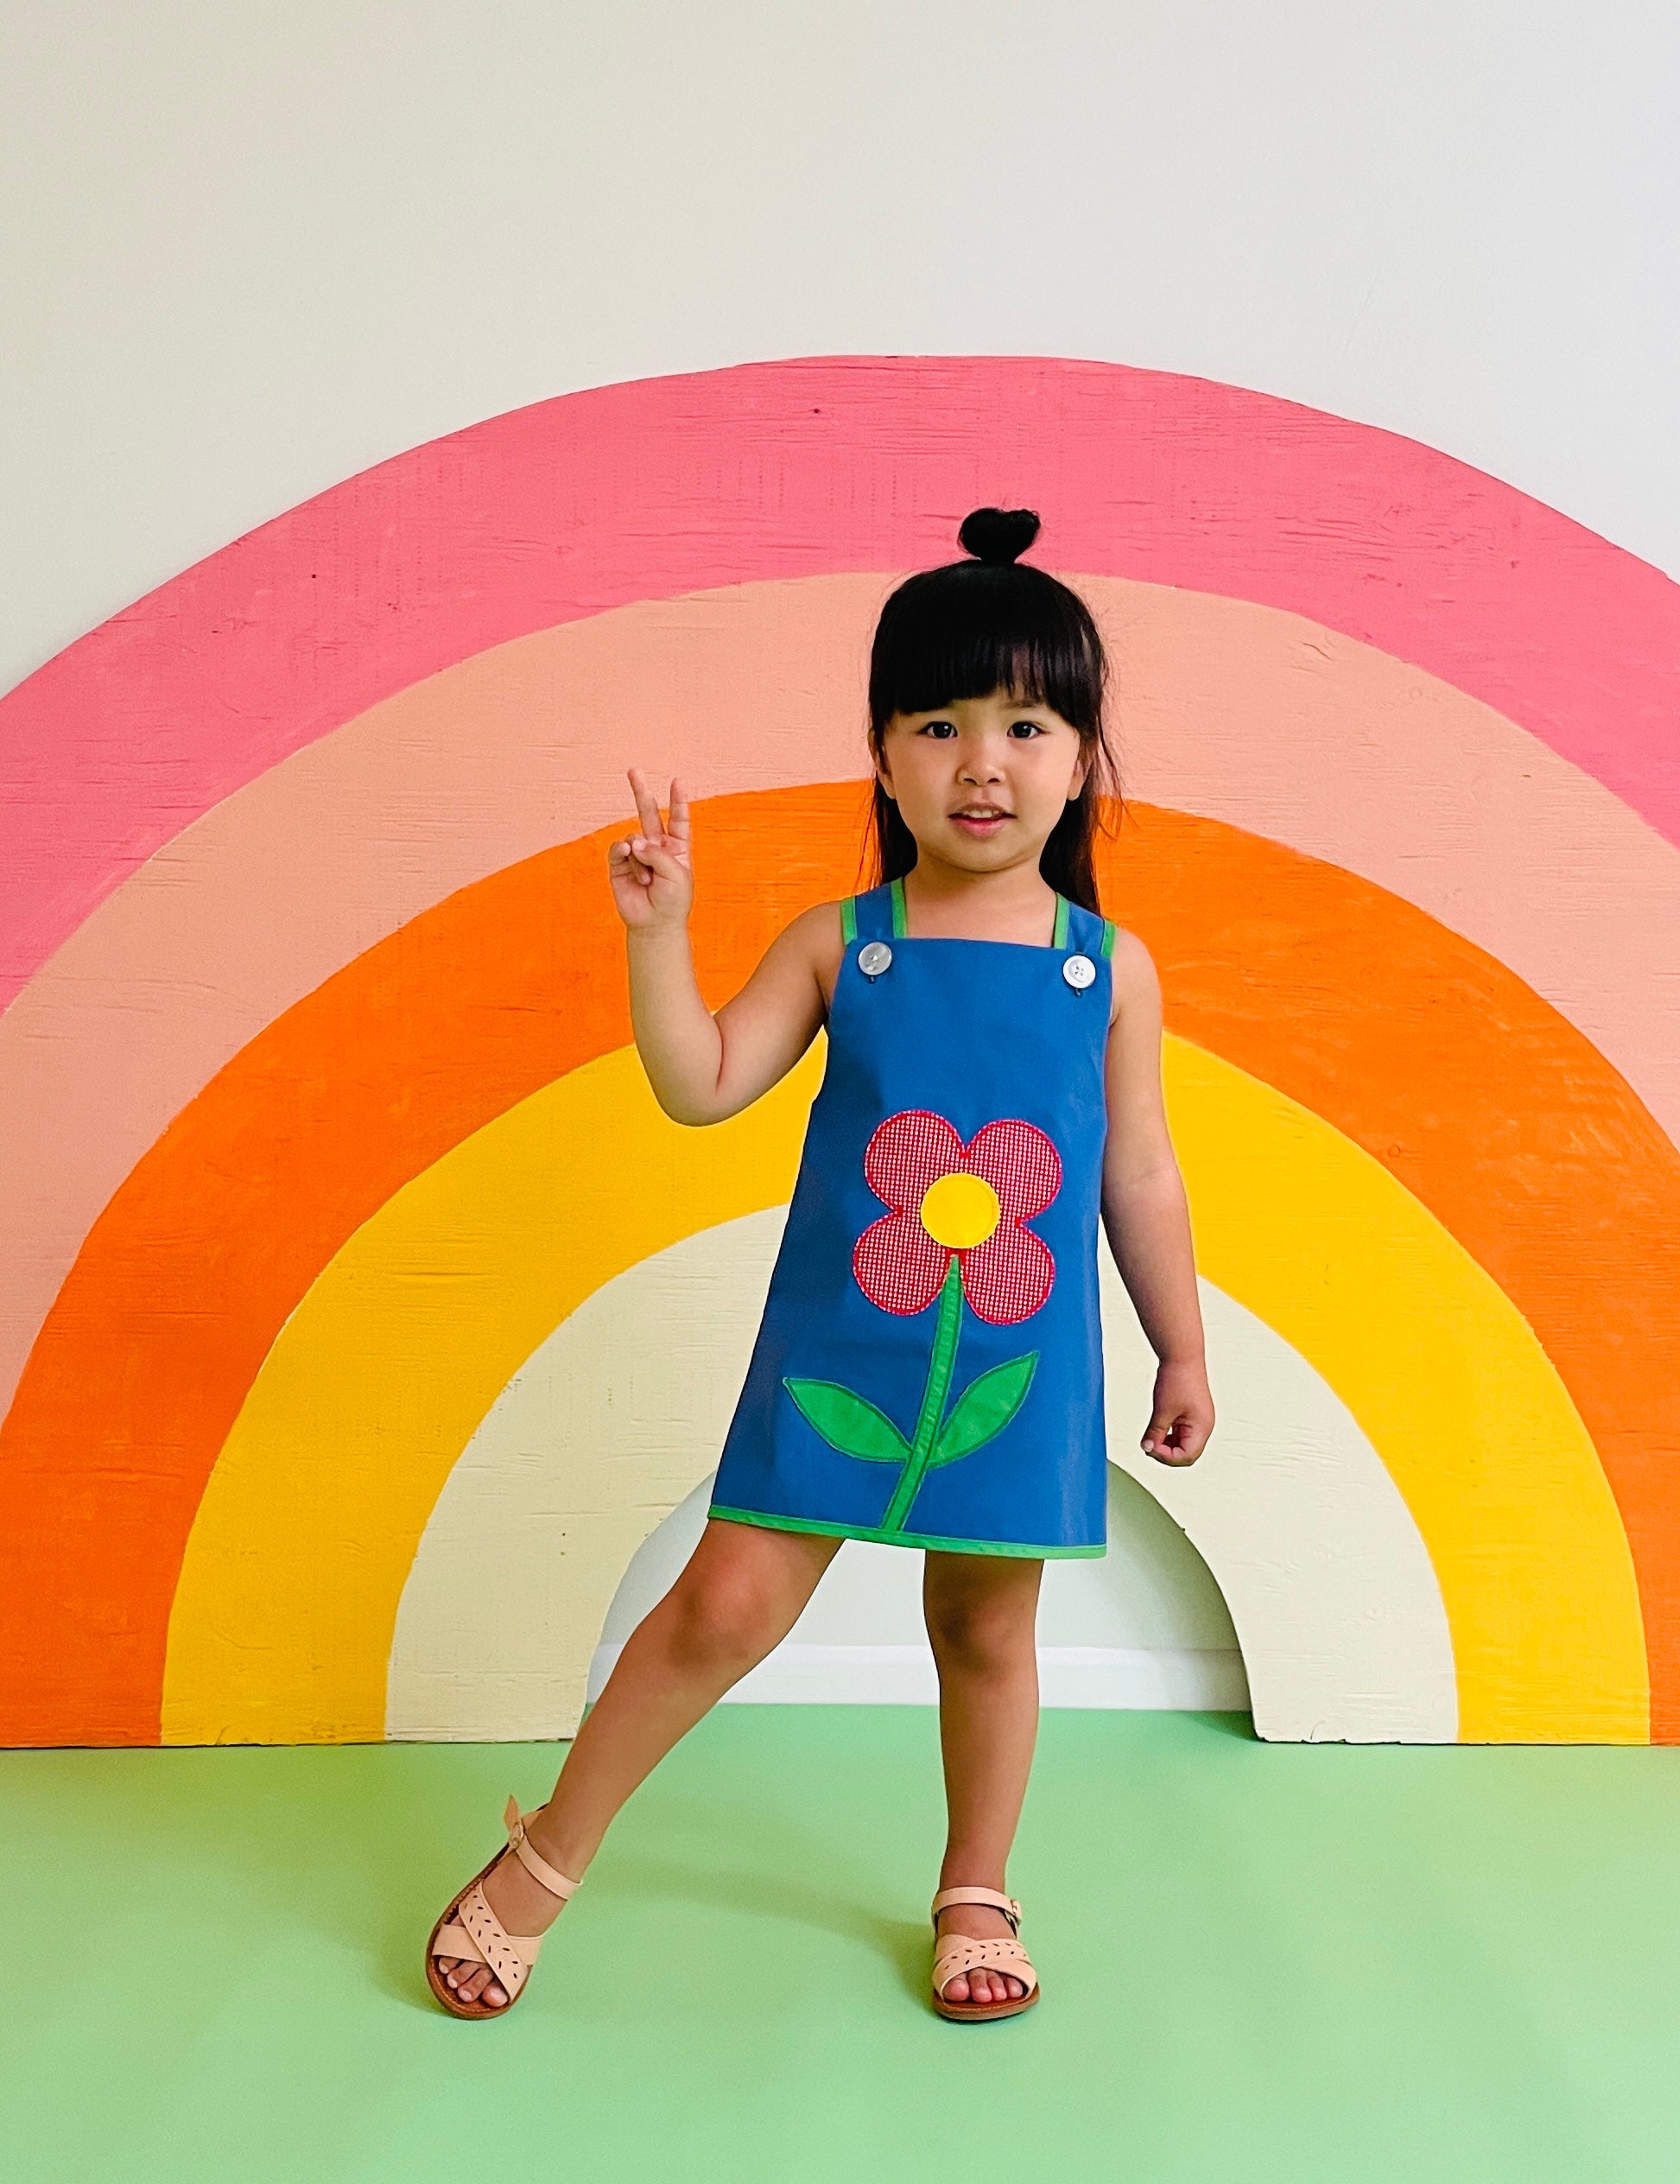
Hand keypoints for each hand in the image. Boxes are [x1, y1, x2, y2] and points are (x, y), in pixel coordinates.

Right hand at [608, 767, 693, 931]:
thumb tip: (632, 842)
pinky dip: (622, 852)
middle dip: (641, 792)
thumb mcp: (677, 874)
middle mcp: (656, 846)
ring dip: (640, 857)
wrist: (655, 924)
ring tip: (647, 880)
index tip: (677, 781)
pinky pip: (618, 848)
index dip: (678, 800)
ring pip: (634, 838)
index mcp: (676, 847)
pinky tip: (627, 857)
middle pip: (648, 813)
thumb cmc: (673, 900)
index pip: (678, 819)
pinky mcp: (619, 864)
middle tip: (633, 771)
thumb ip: (657, 853)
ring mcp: (637, 854)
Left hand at [1141, 1358, 1213, 1465]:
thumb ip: (1155, 1433)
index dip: (1166, 1457)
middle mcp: (1204, 1426)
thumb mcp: (1162, 1410)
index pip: (1187, 1456)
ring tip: (1150, 1438)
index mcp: (1202, 1427)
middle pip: (1186, 1453)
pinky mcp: (1191, 1414)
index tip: (1150, 1448)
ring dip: (1166, 1445)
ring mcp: (1198, 1420)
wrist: (1182, 1355)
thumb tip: (1147, 1449)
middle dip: (1166, 1453)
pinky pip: (1181, 1433)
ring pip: (1183, 1444)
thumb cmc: (1178, 1379)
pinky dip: (1168, 1435)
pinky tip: (1156, 1431)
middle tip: (1148, 1446)